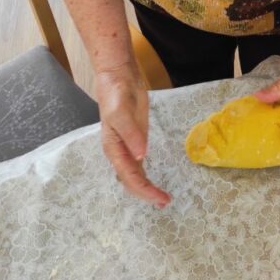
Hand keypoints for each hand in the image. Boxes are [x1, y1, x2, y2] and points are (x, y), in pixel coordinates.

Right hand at [95, 65, 170, 207]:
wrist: (118, 77)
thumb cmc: (115, 94)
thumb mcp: (121, 111)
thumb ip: (131, 134)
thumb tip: (141, 155)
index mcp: (113, 148)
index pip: (129, 176)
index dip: (144, 189)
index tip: (159, 197)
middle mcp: (119, 152)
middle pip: (131, 180)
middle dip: (147, 193)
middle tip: (165, 202)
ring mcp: (128, 147)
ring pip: (135, 175)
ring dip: (146, 188)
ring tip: (162, 199)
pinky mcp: (136, 140)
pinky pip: (139, 164)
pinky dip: (146, 176)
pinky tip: (153, 184)